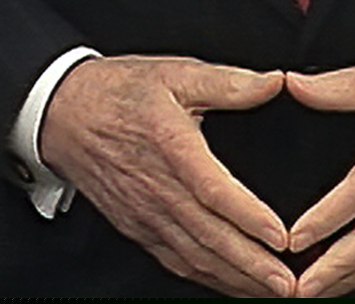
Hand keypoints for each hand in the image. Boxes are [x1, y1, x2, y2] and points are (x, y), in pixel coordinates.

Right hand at [37, 55, 293, 296]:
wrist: (63, 115)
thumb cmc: (120, 92)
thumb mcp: (176, 73)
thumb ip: (228, 82)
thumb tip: (275, 82)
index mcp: (171, 146)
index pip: (213, 190)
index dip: (249, 217)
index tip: (282, 237)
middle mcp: (158, 188)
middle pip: (209, 236)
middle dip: (253, 266)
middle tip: (291, 285)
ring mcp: (145, 214)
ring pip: (195, 256)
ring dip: (235, 278)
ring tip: (272, 292)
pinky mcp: (138, 227)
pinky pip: (176, 260)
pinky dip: (208, 278)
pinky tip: (234, 285)